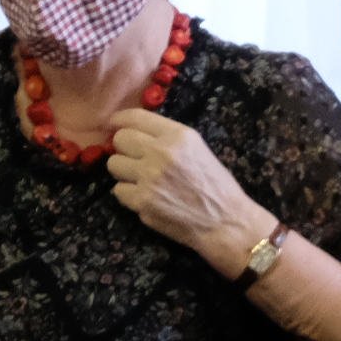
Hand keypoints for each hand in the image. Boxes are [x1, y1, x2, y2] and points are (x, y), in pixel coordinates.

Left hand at [106, 109, 271, 267]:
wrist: (226, 222)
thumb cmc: (216, 187)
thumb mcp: (198, 150)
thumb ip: (168, 139)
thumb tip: (135, 134)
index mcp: (178, 136)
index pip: (136, 118)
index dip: (120, 120)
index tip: (114, 124)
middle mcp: (162, 152)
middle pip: (120, 139)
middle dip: (123, 149)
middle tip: (135, 160)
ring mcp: (149, 177)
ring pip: (114, 164)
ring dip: (124, 172)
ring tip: (141, 181)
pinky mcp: (142, 200)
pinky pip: (118, 190)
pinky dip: (129, 195)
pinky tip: (146, 198)